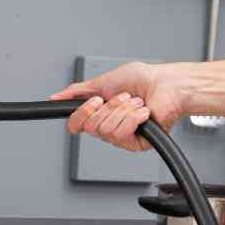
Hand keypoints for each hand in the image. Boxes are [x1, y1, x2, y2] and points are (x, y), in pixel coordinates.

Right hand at [50, 62, 190, 151]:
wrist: (168, 85)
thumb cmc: (144, 80)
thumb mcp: (103, 81)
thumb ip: (78, 91)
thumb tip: (56, 97)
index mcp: (100, 114)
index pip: (77, 125)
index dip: (83, 113)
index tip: (96, 100)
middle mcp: (109, 127)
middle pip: (91, 127)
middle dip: (109, 106)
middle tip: (123, 98)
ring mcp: (122, 137)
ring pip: (106, 130)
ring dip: (123, 110)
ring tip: (136, 103)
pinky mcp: (136, 144)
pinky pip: (122, 135)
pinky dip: (133, 118)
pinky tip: (143, 113)